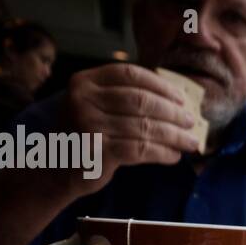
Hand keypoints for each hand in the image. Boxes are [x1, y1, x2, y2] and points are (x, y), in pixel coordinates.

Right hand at [56, 63, 201, 198]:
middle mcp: (83, 99)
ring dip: (174, 136)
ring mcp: (88, 125)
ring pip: (145, 127)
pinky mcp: (97, 152)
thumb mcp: (94, 106)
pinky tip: (174, 156)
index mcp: (84, 82)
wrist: (54, 170)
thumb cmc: (84, 136)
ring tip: (191, 142)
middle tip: (191, 121)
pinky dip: (162, 153)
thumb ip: (124, 98)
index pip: (131, 75)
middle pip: (141, 101)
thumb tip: (176, 101)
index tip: (181, 98)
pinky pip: (141, 150)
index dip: (161, 86)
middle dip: (173, 112)